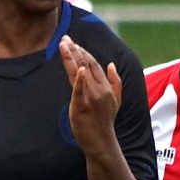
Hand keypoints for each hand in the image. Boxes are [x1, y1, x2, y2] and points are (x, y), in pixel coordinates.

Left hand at [58, 36, 121, 152]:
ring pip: (79, 73)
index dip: (83, 52)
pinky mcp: (80, 107)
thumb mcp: (116, 100)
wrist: (102, 142)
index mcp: (106, 87)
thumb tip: (111, 64)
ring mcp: (90, 98)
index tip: (73, 43)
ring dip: (71, 57)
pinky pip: (79, 91)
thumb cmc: (106, 121)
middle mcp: (99, 90)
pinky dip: (79, 80)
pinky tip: (79, 69)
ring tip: (63, 44)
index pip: (93, 64)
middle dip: (75, 50)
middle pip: (86, 65)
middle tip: (65, 38)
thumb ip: (116, 81)